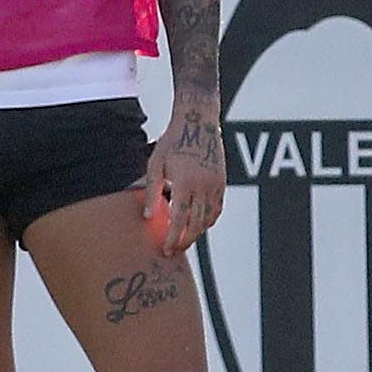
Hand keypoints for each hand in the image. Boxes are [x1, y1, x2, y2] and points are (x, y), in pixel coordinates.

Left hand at [143, 96, 224, 257]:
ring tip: (185, 238)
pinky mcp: (222, 181)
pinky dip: (209, 220)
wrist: (197, 121)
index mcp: (185, 182)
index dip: (173, 238)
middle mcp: (204, 185)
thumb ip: (153, 192)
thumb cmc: (172, 142)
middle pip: (197, 224)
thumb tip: (149, 217)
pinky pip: (217, 208)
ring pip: (209, 218)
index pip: (180, 219)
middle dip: (186, 240)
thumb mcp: (155, 164)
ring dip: (197, 232)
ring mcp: (216, 184)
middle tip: (175, 249)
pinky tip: (199, 224)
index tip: (166, 249)